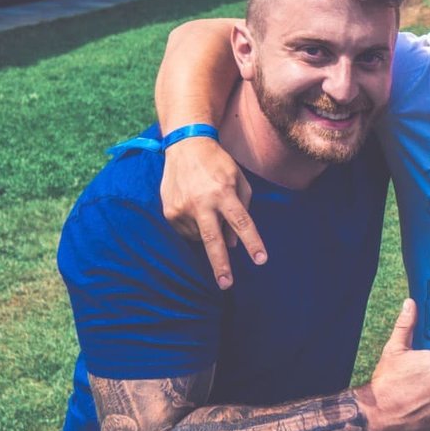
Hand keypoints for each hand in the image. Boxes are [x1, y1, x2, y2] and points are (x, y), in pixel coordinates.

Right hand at [160, 137, 265, 288]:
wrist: (185, 146)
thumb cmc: (218, 165)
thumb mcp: (239, 181)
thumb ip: (242, 210)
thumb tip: (235, 244)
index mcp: (223, 192)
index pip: (242, 222)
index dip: (252, 242)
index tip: (260, 260)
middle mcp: (201, 202)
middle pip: (213, 239)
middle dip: (220, 264)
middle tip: (226, 283)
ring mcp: (182, 208)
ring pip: (201, 237)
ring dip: (210, 232)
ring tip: (208, 208)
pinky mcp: (169, 212)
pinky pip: (187, 232)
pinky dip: (196, 228)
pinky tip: (196, 209)